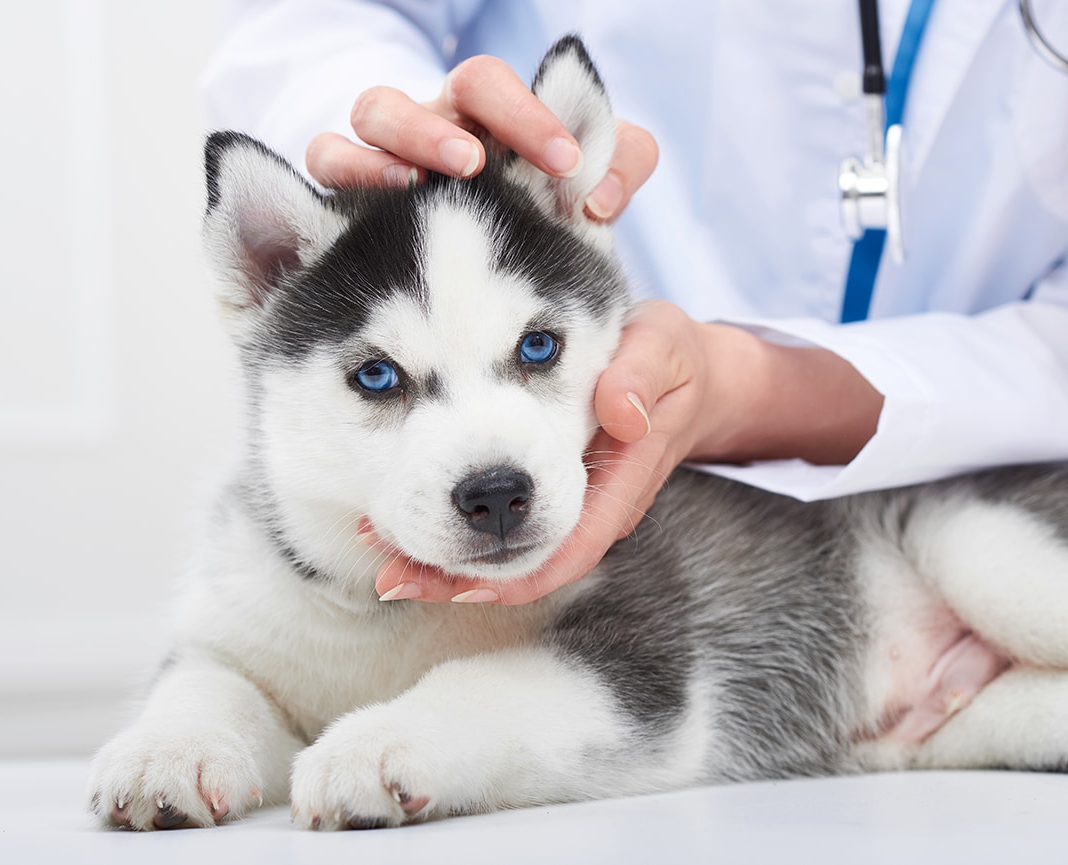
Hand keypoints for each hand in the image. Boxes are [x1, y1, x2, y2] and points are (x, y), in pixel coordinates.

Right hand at [304, 55, 657, 219]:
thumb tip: (601, 199)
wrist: (465, 279)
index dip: (530, 115)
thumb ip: (615, 174)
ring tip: (416, 183)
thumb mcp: (583, 192)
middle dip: (456, 122)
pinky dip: (347, 171)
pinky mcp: (342, 191)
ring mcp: (385, 153)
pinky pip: (323, 160)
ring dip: (399, 143)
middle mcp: (436, 124)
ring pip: (372, 115)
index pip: (500, 88)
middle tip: (478, 164)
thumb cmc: (529, 218)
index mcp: (491, 118)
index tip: (565, 164)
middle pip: (437, 92)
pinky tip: (374, 207)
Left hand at [374, 301, 723, 604]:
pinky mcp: (548, 490)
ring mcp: (569, 504)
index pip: (570, 547)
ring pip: (506, 550)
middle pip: (526, 563)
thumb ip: (642, 375)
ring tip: (381, 552)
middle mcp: (593, 508)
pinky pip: (502, 524)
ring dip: (446, 557)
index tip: (462, 584)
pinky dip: (453, 525)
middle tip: (393, 576)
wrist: (686, 373)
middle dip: (460, 576)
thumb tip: (621, 412)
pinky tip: (405, 518)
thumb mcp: (665, 349)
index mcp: (621, 482)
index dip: (517, 572)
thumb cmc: (671, 357)